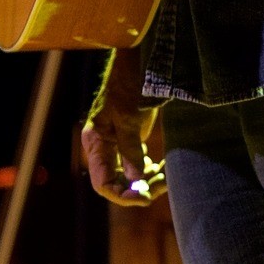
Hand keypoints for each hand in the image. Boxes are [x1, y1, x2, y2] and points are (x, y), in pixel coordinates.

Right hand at [81, 50, 166, 205]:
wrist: (136, 65)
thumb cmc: (127, 86)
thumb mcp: (128, 117)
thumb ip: (130, 149)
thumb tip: (136, 181)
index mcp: (96, 143)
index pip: (102, 182)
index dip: (122, 196)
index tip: (146, 198)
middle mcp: (103, 147)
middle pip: (117, 183)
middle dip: (139, 189)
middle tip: (164, 184)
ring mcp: (116, 144)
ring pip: (129, 176)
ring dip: (147, 181)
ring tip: (167, 176)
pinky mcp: (129, 140)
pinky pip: (137, 165)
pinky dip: (149, 170)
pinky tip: (162, 167)